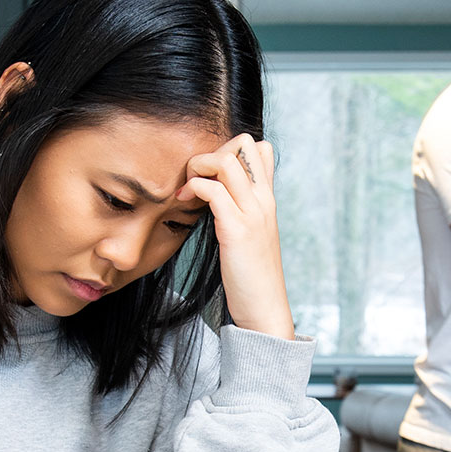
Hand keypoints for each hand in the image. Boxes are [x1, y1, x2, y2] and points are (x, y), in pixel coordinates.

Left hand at [179, 134, 294, 338]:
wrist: (265, 309)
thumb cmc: (252, 275)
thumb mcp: (252, 234)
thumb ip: (241, 210)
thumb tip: (217, 194)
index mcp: (268, 199)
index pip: (260, 148)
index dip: (230, 150)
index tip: (211, 174)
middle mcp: (264, 200)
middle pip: (245, 143)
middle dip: (212, 151)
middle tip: (195, 176)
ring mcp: (252, 213)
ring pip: (226, 160)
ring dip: (198, 166)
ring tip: (187, 188)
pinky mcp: (236, 230)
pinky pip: (212, 190)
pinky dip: (192, 188)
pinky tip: (182, 201)